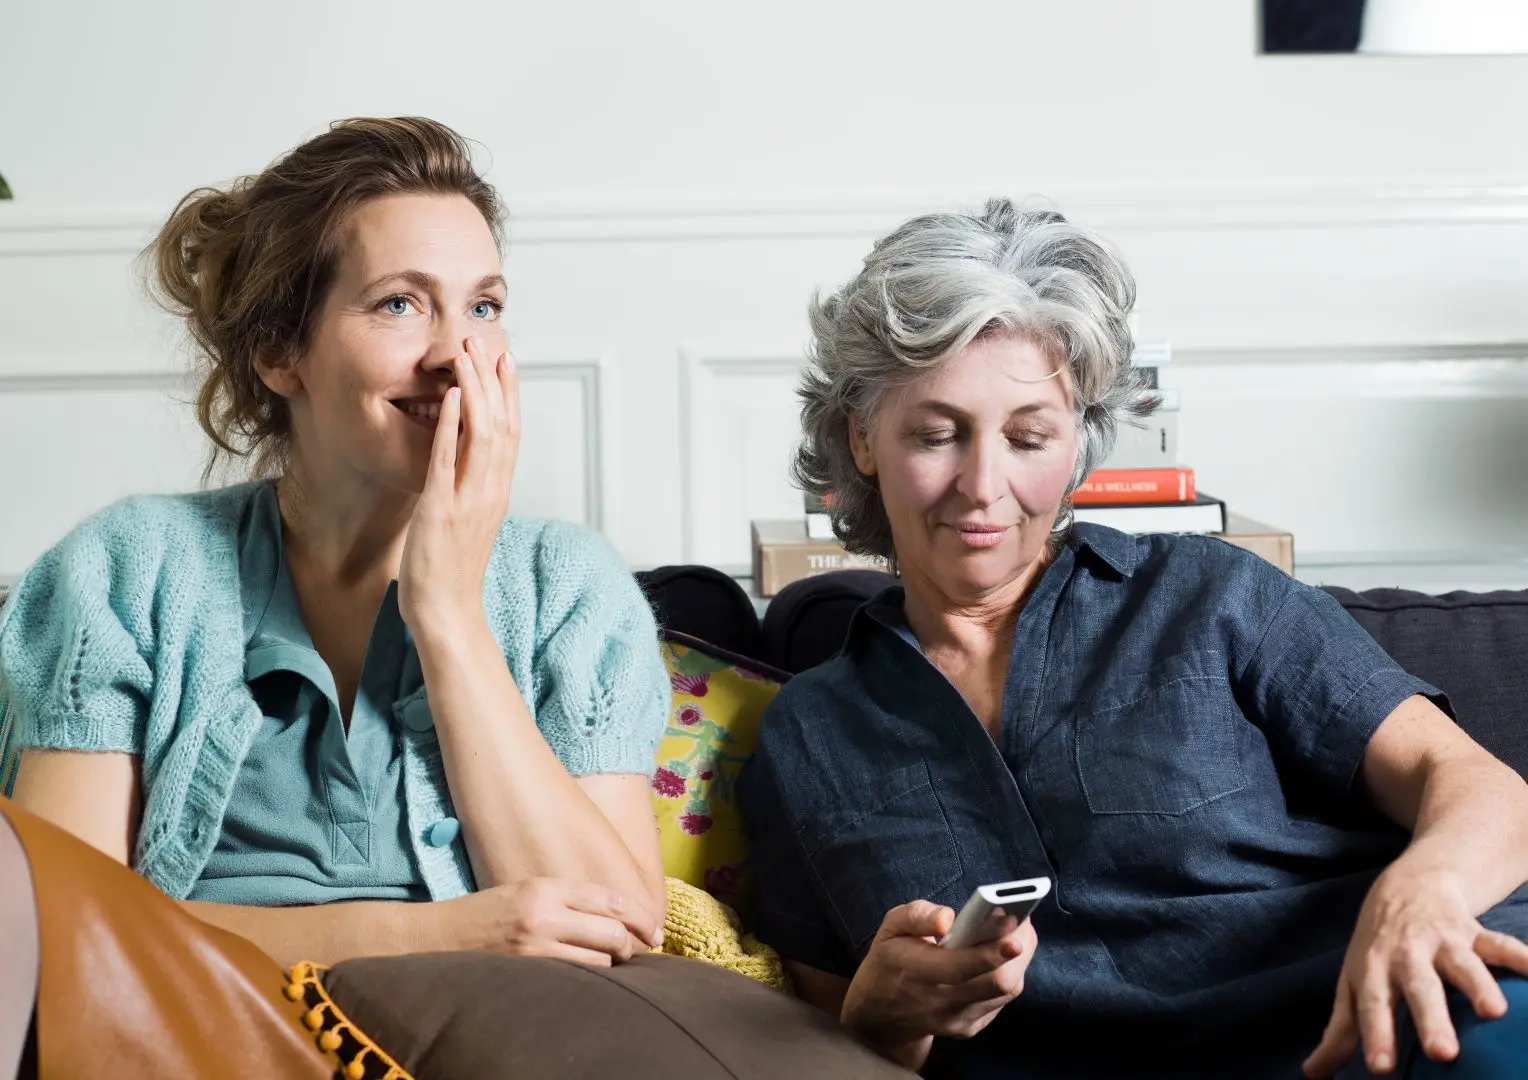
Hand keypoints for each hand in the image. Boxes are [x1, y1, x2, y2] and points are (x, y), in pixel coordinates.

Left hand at [399, 335, 518, 635]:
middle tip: (485, 340)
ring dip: (477, 391)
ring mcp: (469, 501)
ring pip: (484, 435)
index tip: (505, 358)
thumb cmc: (451, 572)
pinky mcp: (442, 511)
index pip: (513, 433)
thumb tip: (464, 461)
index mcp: (498, 493)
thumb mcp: (468, 521)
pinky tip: (452, 398)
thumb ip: (471, 488)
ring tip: (466, 355)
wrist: (447, 614)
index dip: (511, 392)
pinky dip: (453, 426)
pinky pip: (450, 461)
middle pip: (503, 425)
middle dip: (494, 380)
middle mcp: (491, 492)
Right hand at [438, 877, 663, 966]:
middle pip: (611, 931)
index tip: (655, 929)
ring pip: (598, 960)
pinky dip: (590, 979)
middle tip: (639, 951)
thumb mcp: (526, 890)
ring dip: (611, 965)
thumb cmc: (485, 914)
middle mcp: (544, 912)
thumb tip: (615, 914)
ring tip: (611, 965)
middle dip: (632, 944)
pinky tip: (591, 978)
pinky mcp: (527, 970)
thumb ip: (566, 898)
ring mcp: (535, 945)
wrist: (437, 937)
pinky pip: (575, 978)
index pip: (610, 899)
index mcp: (547, 887)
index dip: (640, 916)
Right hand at [842, 900, 1035, 1057]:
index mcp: (917, 971)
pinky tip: (999, 958)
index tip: (1013, 932)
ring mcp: (957, 1019)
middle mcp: (939, 1001)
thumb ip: (917, 916)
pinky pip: (1001, 999)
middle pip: (996, 982)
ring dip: (1017, 960)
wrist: (881, 1013)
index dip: (992, 950)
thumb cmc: (891, 960)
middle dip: (1019, 949)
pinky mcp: (969, 1027)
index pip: (961, 967)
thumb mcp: (891, 928)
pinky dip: (1008, 974)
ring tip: (1014, 933)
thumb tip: (947, 917)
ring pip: (1006, 990)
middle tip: (1020, 921)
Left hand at [1304, 869, 1527, 1076]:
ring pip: (1463, 963)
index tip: (1383, 1069)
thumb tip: (1313, 1074)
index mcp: (1374, 970)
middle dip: (1431, 1018)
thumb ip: (1340, 1030)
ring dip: (1478, 985)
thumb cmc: (1376, 948)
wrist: (1405, 886)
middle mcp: (1408, 954)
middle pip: (1419, 987)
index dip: (1377, 1036)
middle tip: (1443, 1053)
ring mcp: (1443, 942)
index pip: (1373, 1006)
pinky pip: (1501, 944)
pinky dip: (1520, 957)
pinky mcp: (1475, 932)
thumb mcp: (1352, 983)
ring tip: (1495, 1012)